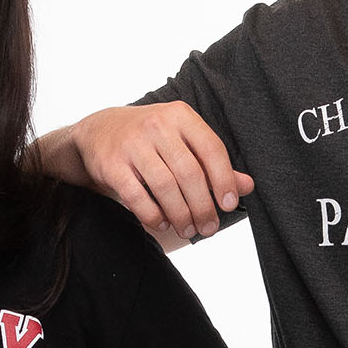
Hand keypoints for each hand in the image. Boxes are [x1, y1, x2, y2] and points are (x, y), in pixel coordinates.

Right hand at [75, 103, 253, 249]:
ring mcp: (132, 144)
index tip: (228, 205)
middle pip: (189, 173)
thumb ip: (213, 163)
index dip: (224, 180)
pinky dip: (154, 215)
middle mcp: (157, 126)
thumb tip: (247, 186)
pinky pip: (137, 197)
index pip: (211, 149)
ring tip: (188, 230)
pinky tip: (164, 222)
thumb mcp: (183, 141)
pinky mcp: (112, 164)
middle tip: (208, 228)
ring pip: (165, 187)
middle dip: (202, 207)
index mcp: (181, 116)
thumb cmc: (151, 139)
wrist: (100, 132)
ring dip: (181, 215)